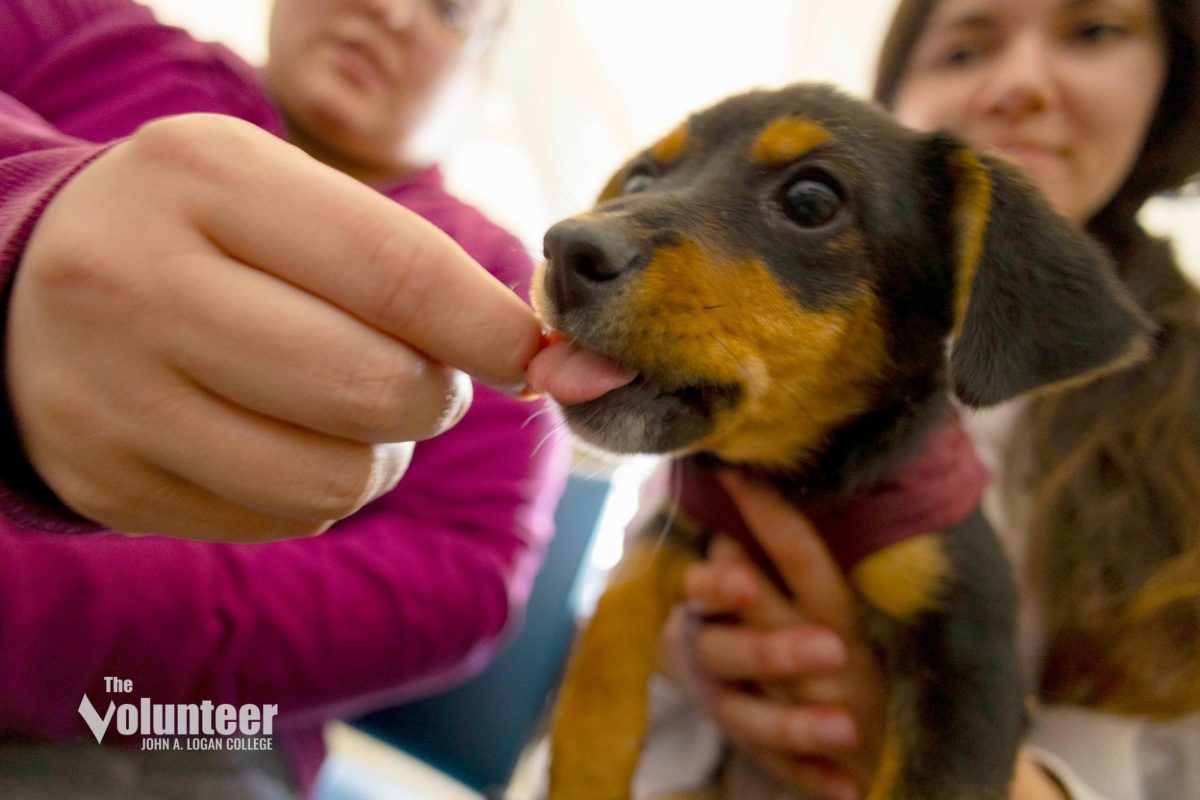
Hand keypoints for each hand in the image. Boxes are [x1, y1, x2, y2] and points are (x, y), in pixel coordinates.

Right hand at [8, 114, 540, 540]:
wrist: (27, 297)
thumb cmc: (201, 240)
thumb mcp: (285, 201)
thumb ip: (412, 266)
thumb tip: (544, 359)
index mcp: (207, 179)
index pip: (398, 272)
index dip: (491, 329)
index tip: (539, 357)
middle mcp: (142, 284)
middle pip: (374, 388)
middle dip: (435, 396)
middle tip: (422, 377)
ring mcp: (115, 396)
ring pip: (338, 475)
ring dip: (382, 453)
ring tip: (347, 408)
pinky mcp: (111, 484)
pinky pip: (287, 518)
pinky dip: (318, 487)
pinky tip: (279, 437)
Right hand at [665, 474, 887, 799]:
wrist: (806, 685)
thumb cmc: (799, 607)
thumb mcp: (798, 578)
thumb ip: (775, 543)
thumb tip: (756, 472)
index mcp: (728, 598)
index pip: (714, 585)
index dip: (723, 580)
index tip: (741, 569)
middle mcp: (724, 647)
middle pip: (730, 650)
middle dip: (774, 651)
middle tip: (831, 649)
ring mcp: (737, 702)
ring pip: (749, 718)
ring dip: (795, 727)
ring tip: (848, 729)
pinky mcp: (760, 750)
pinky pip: (776, 770)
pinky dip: (809, 777)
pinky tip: (847, 788)